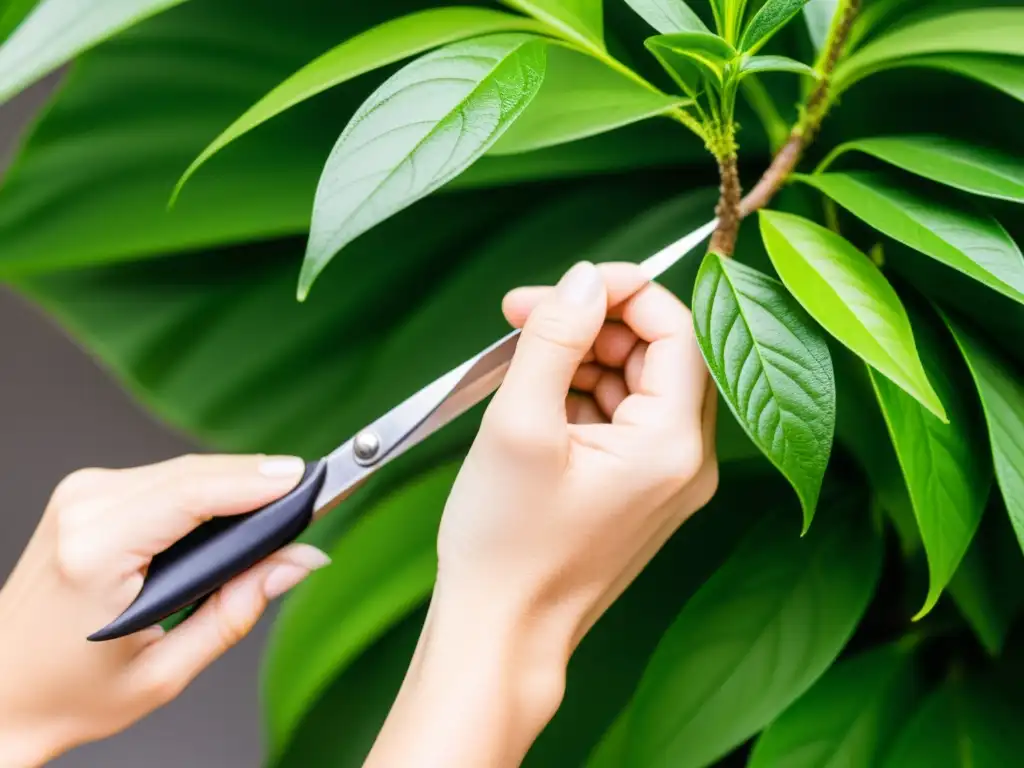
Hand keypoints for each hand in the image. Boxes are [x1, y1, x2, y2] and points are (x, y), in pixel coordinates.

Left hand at [0, 454, 329, 765]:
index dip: (258, 482)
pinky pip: (164, 477)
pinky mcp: (86, 494)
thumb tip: (299, 561)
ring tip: (279, 509)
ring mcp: (80, 496)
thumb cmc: (70, 692)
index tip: (310, 480)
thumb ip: (238, 609)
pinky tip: (231, 512)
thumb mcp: (165, 671)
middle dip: (258, 481)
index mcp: (95, 554)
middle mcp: (83, 511)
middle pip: (195, 473)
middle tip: (313, 497)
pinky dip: (206, 490)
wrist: (1, 691)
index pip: (194, 494)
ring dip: (234, 485)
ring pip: (182, 470)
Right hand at [366, 261, 717, 766]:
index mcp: (673, 444)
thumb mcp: (519, 424)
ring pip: (636, 383)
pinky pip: (622, 419)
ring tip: (520, 369)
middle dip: (593, 324)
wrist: (501, 635)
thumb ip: (555, 338)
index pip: (679, 329)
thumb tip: (583, 280)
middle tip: (524, 317)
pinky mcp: (638, 492)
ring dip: (582, 359)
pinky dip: (580, 397)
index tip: (564, 285)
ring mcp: (665, 480)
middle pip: (659, 353)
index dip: (623, 291)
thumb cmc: (506, 547)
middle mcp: (686, 462)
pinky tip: (535, 404)